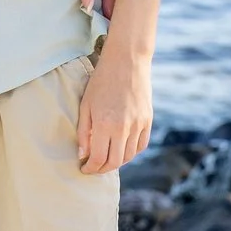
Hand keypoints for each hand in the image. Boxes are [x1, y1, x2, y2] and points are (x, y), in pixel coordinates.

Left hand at [76, 48, 152, 175]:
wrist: (126, 61)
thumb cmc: (101, 81)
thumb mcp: (86, 105)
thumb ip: (83, 132)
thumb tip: (83, 154)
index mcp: (104, 124)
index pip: (97, 158)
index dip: (90, 168)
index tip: (84, 168)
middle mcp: (123, 128)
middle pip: (114, 162)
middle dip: (102, 169)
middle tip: (94, 168)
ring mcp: (138, 125)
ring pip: (129, 156)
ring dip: (117, 162)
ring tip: (106, 159)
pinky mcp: (147, 120)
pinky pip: (141, 145)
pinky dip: (131, 152)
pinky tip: (122, 150)